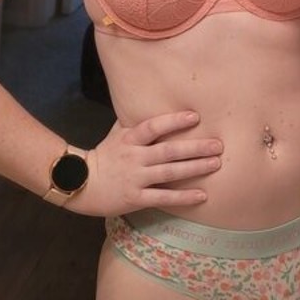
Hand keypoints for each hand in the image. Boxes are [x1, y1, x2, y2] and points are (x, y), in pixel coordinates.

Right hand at [73, 111, 222, 216]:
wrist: (81, 184)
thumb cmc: (104, 155)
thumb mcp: (117, 134)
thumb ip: (135, 122)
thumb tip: (152, 101)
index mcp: (130, 140)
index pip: (153, 127)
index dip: (173, 121)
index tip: (195, 116)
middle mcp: (134, 157)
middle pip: (168, 151)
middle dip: (195, 147)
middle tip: (218, 144)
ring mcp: (135, 178)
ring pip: (170, 173)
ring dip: (195, 168)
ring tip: (216, 164)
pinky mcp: (136, 198)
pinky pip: (163, 197)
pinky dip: (183, 197)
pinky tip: (202, 195)